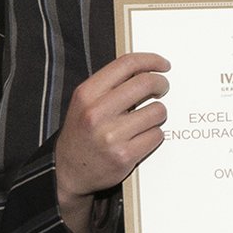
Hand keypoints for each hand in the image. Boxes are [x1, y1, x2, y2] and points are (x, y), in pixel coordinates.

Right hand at [53, 51, 169, 232]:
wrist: (68, 172)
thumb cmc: (82, 133)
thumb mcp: (85, 103)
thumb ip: (110, 86)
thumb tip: (147, 69)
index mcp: (86, 94)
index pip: (126, 64)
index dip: (151, 60)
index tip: (164, 64)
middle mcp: (96, 112)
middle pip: (146, 83)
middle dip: (161, 84)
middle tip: (162, 89)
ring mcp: (111, 135)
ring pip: (158, 111)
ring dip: (157, 114)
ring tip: (144, 121)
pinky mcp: (125, 155)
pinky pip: (157, 135)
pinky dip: (154, 135)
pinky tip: (141, 138)